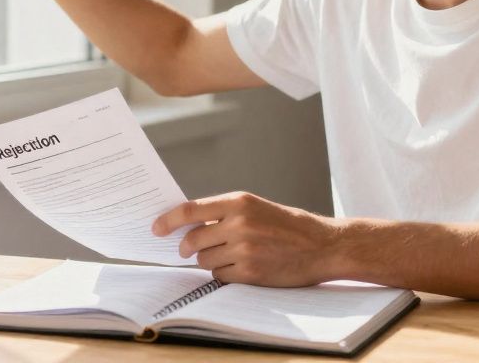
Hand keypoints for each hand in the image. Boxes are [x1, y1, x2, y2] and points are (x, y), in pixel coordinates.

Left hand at [152, 191, 344, 286]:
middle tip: (187, 250)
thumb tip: (187, 225)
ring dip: (209, 261)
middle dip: (187, 248)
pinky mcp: (251, 272)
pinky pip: (220, 276)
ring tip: (228, 256)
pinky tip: (239, 267)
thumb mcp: (256, 208)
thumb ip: (224, 213)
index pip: (190, 210)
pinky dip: (223, 274)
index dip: (168, 220)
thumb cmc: (287, 225)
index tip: (156, 228)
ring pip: (204, 260)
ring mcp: (245, 249)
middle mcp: (239, 223)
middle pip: (193, 239)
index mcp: (239, 202)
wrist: (322, 245)